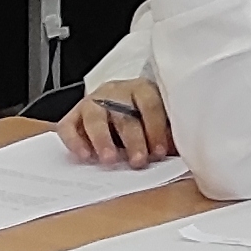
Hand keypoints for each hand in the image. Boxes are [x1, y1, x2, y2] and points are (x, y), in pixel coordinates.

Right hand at [56, 81, 174, 166]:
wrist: (118, 106)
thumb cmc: (143, 118)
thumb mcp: (159, 121)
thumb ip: (166, 135)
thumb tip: (182, 152)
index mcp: (142, 90)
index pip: (150, 105)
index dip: (156, 129)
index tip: (160, 151)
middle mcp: (116, 92)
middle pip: (123, 114)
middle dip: (132, 140)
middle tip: (138, 161)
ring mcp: (93, 101)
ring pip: (95, 118)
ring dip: (103, 140)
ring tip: (110, 160)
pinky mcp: (74, 114)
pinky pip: (69, 126)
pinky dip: (75, 141)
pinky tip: (85, 155)